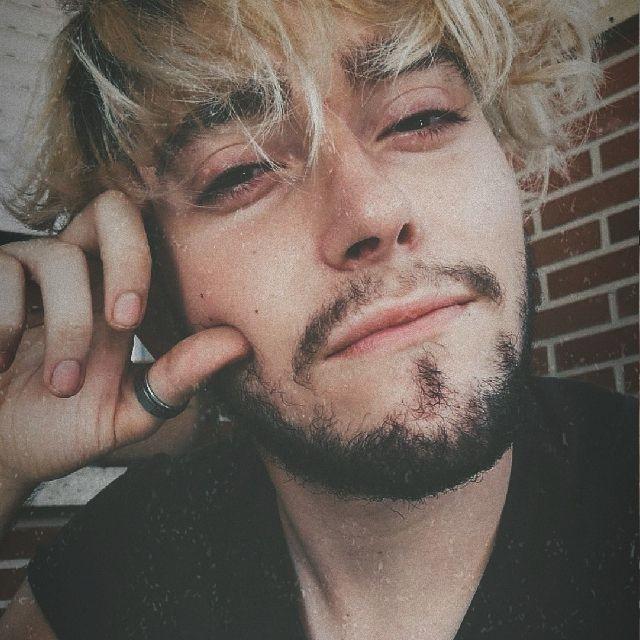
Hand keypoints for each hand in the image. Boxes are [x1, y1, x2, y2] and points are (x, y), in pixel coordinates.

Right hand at [0, 190, 250, 489]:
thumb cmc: (63, 427)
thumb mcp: (127, 412)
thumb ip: (178, 378)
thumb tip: (239, 343)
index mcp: (118, 296)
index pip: (148, 236)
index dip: (150, 259)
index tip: (135, 320)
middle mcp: (80, 273)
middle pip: (113, 208)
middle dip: (127, 261)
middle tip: (123, 321)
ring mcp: (28, 272)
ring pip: (59, 255)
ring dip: (67, 327)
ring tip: (62, 385)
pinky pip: (1, 272)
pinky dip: (4, 323)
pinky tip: (1, 362)